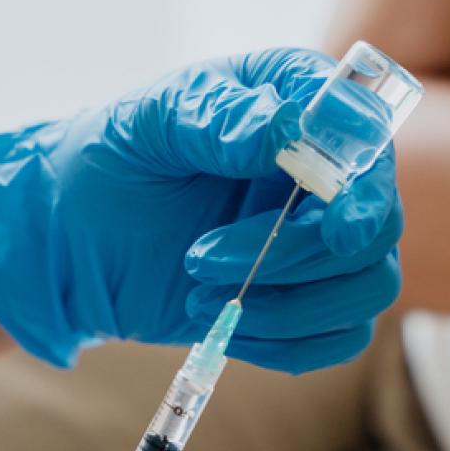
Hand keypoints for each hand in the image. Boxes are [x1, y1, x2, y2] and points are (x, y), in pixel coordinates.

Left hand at [0, 49, 402, 373]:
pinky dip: (287, 346)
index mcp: (302, 105)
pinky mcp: (308, 301)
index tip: (337, 225)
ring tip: (200, 297)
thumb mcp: (148, 123)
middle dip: (293, 258)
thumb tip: (282, 131)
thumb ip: (213, 117)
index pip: (369, 143)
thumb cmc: (114, 160)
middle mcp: (329, 173)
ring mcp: (324, 241)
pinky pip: (339, 338)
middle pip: (374, 230)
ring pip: (366, 291)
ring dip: (288, 309)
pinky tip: (224, 329)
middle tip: (200, 259)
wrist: (75, 236)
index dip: (367, 189)